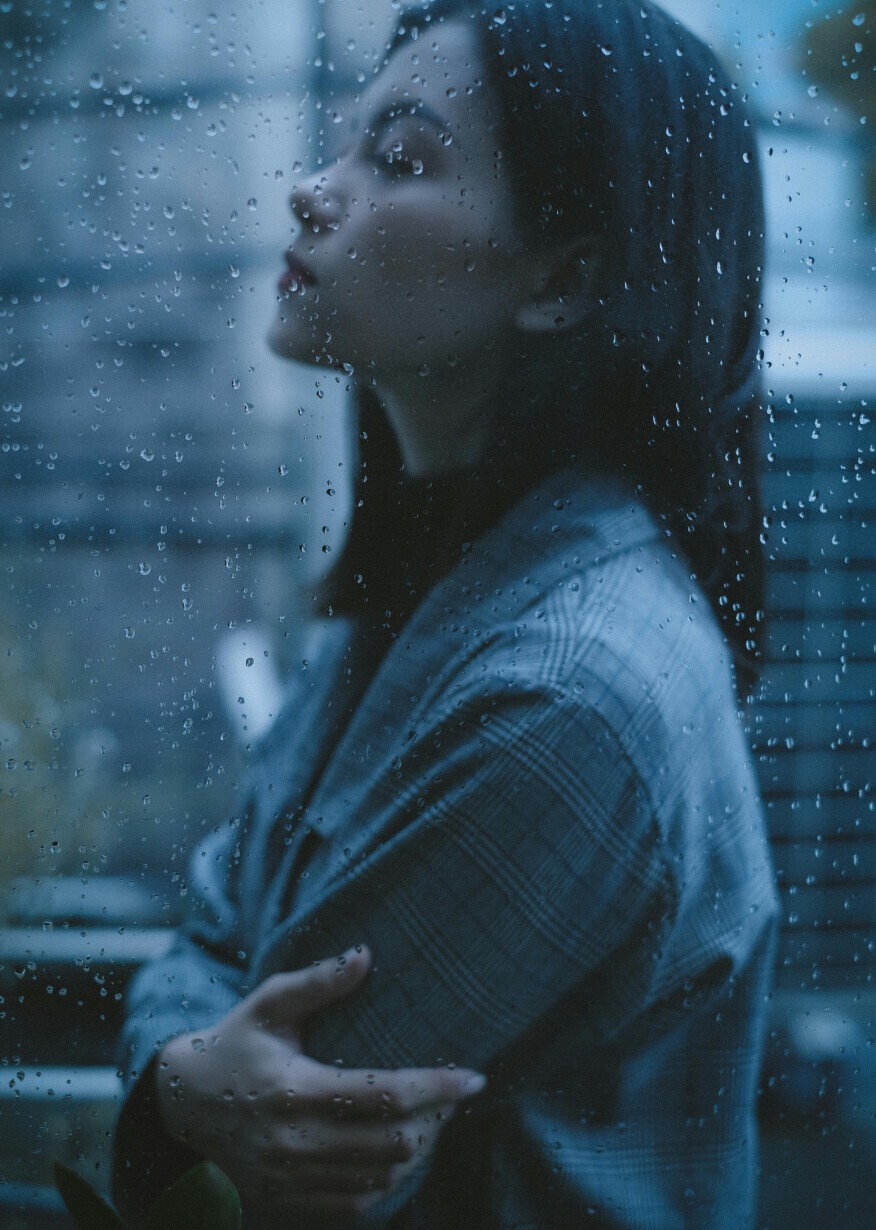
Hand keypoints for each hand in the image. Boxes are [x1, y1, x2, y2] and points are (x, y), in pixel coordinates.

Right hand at [154, 946, 485, 1217]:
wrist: (182, 1107)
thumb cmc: (235, 1044)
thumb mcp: (269, 1004)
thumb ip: (317, 982)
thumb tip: (365, 955)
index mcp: (294, 1090)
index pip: (384, 1095)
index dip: (437, 1087)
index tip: (474, 1077)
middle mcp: (294, 1144)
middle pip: (391, 1145)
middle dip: (435, 1122)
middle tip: (454, 1096)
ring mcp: (289, 1182)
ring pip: (379, 1180)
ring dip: (416, 1153)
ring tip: (433, 1121)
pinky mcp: (287, 1205)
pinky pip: (355, 1206)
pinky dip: (386, 1183)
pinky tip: (398, 1154)